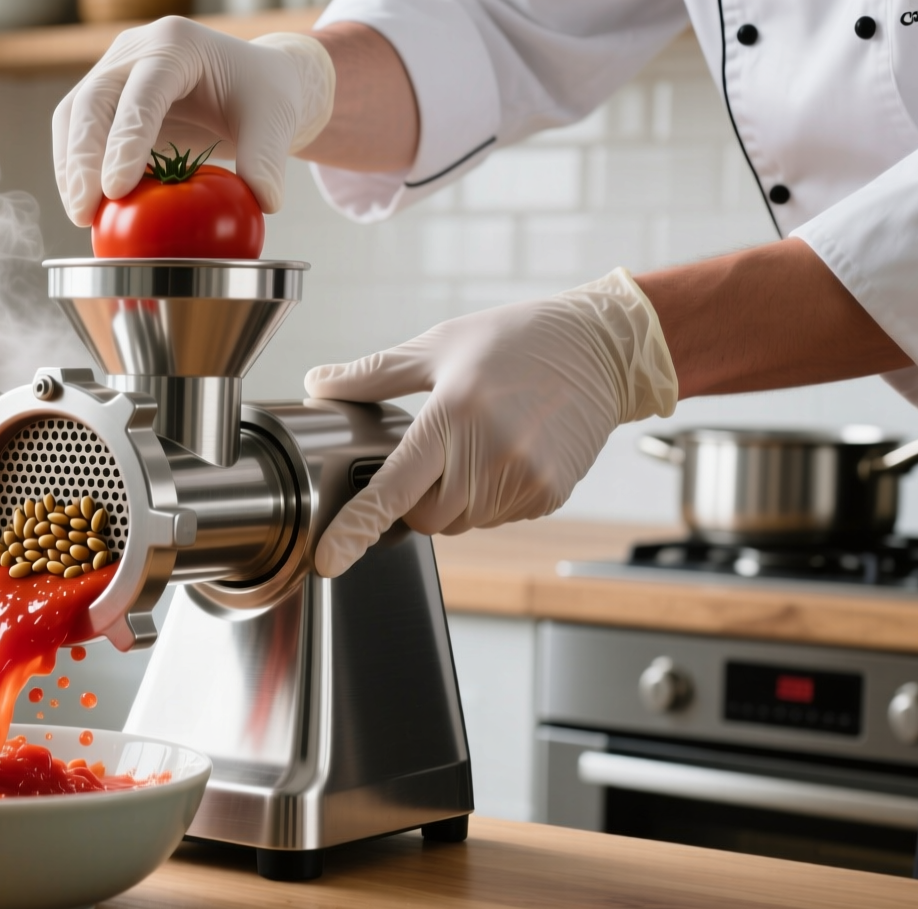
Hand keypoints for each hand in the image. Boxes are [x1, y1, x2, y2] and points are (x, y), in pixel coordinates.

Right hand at [51, 17, 334, 225]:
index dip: (125, 140)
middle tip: (84, 212)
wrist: (248, 82)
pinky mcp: (105, 100)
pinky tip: (86, 206)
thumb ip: (267, 159)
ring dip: (71, 168)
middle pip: (93, 101)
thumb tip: (264, 203)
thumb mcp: (275, 121)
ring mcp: (114, 72)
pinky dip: (75, 170)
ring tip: (81, 215)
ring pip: (74, 116)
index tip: (116, 190)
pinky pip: (77, 132)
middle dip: (82, 160)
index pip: (143, 92)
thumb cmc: (261, 95)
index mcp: (177, 45)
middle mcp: (136, 51)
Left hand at [305, 269, 678, 576]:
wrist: (601, 349)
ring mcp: (524, 479)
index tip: (328, 558)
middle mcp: (490, 454)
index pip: (393, 487)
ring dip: (454, 499)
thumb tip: (317, 383)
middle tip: (435, 453)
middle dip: (416, 497)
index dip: (356, 526)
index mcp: (453, 414)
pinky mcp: (548, 494)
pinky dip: (489, 497)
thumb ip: (372, 375)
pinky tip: (506, 454)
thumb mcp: (437, 347)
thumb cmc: (515, 340)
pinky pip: (496, 517)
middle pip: (424, 518)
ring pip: (460, 522)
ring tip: (477, 444)